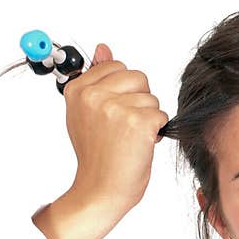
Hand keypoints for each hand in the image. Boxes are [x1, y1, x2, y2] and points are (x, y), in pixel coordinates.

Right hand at [63, 43, 169, 209]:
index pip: (116, 66)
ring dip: (148, 119)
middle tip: (125, 127)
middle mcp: (93, 95)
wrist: (100, 190)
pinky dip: (157, 132)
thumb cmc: (97, 156)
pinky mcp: (137, 123)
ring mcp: (115, 108)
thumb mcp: (86, 113)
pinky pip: (161, 116)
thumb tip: (103, 48)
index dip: (124, 90)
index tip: (115, 112)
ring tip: (131, 138)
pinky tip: (140, 145)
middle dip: (139, 101)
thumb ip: (96, 79)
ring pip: (151, 98)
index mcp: (78, 89)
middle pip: (138, 77)